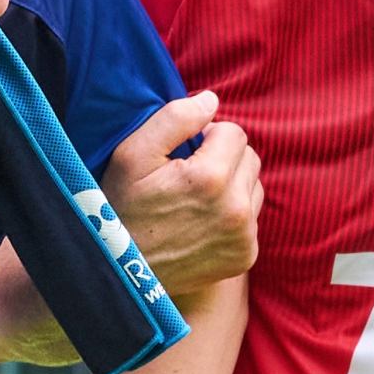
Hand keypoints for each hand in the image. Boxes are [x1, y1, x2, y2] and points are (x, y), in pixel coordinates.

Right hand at [103, 98, 262, 298]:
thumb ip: (176, 118)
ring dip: (232, 184)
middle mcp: (236, 208)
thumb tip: (212, 100)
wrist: (119, 273)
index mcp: (211, 177)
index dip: (207, 136)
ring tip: (196, 199)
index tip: (183, 153)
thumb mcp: (133, 154)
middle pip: (250, 157)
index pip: (234, 132)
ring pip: (254, 186)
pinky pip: (252, 218)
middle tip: (189, 175)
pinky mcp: (245, 256)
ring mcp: (244, 236)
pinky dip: (233, 214)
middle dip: (224, 158)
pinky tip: (202, 222)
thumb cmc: (120, 207)